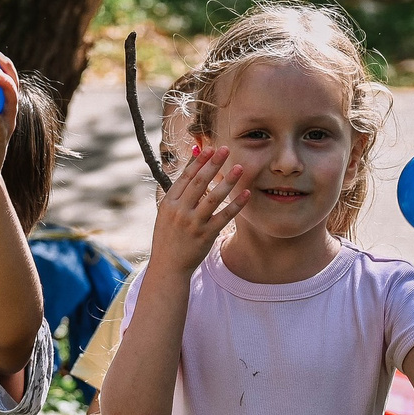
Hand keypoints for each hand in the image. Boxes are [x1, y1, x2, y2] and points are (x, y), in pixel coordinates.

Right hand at [152, 142, 250, 270]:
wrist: (168, 266)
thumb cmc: (169, 236)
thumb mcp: (167, 213)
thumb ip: (179, 192)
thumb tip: (192, 167)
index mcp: (169, 203)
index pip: (185, 177)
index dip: (199, 162)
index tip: (210, 148)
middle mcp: (180, 211)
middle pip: (199, 182)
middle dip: (213, 164)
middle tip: (226, 149)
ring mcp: (194, 224)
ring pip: (213, 197)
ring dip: (228, 181)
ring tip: (240, 168)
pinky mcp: (206, 235)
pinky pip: (224, 216)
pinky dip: (236, 204)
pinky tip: (246, 193)